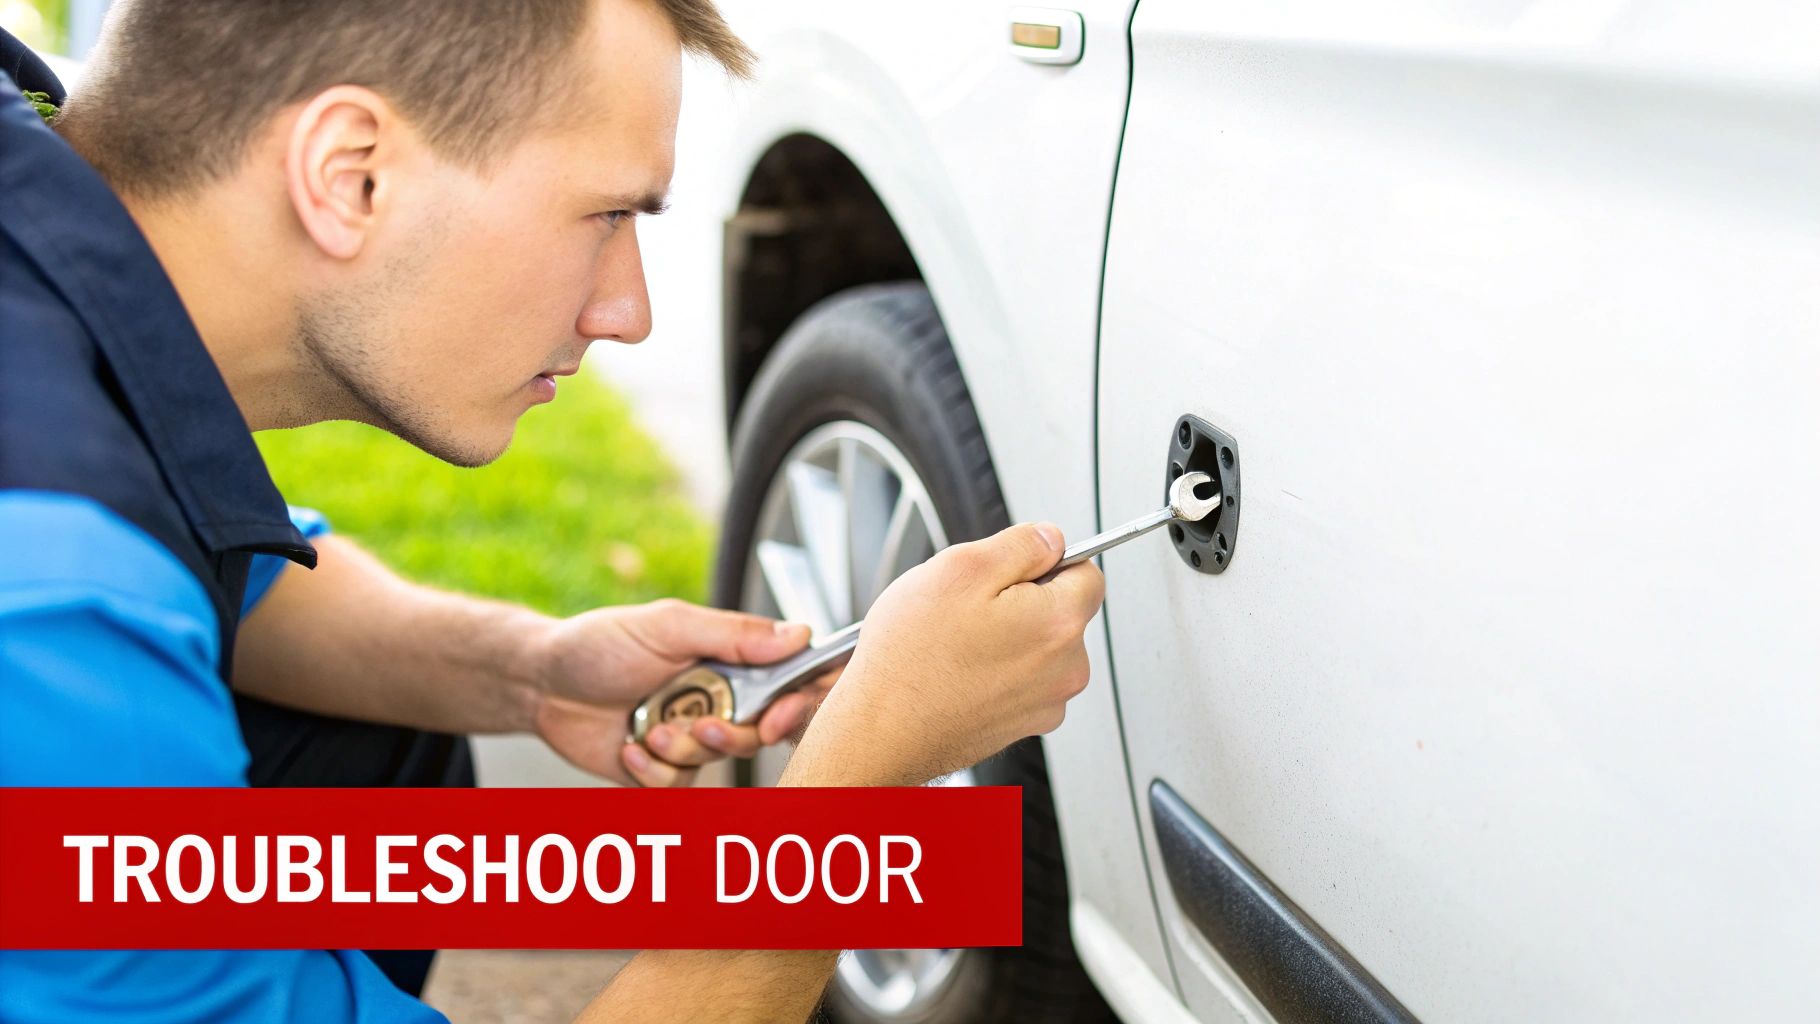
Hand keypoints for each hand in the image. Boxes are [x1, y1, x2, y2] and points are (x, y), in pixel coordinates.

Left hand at [527, 599, 828, 785]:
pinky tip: (629, 746)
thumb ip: (733, 633)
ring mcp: (694, 734)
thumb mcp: (666, 626)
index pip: (793, 675)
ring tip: (648, 727)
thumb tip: (797, 635)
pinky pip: (682, 785)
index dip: (803, 699)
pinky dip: (654, 770)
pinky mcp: (666, 768)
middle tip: (705, 726)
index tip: (780, 715)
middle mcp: (721, 696)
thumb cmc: (597, 645)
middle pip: (766, 729)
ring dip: (683, 750)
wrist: (540, 685)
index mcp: (730, 657)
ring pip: (721, 761)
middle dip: (736, 735)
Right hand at [783, 522, 1103, 788]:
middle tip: (969, 608)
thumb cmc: (911, 660)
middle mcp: (1066, 669)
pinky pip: (1021, 680)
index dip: (1045, 561)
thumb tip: (1052, 539)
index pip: (1087, 572)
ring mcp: (1045, 703)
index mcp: (1059, 623)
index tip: (1009, 571)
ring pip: (1039, 647)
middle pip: (1061, 611)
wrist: (881, 734)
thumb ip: (1021, 544)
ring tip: (957, 644)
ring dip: (1007, 638)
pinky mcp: (1022, 724)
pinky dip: (996, 672)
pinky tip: (958, 672)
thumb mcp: (960, 568)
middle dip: (1022, 601)